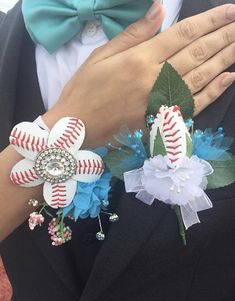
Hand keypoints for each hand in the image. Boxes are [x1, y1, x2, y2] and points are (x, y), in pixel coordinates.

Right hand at [43, 3, 234, 146]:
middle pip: (198, 53)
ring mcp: (162, 102)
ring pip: (202, 77)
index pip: (183, 34)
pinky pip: (195, 105)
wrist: (78, 128)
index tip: (228, 11)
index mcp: (140, 59)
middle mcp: (156, 79)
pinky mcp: (163, 121)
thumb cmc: (85, 90)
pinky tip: (229, 78)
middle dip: (223, 36)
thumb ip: (133, 34)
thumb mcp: (102, 56)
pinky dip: (214, 91)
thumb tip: (159, 9)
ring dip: (225, 59)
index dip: (209, 21)